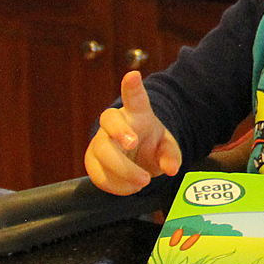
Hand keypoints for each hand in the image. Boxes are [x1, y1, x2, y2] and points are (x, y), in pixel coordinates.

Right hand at [84, 70, 182, 194]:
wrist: (135, 157)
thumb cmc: (150, 145)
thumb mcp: (167, 148)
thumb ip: (171, 156)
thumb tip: (171, 169)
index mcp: (138, 113)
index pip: (134, 97)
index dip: (132, 87)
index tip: (133, 76)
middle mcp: (116, 123)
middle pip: (109, 120)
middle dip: (119, 130)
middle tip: (133, 142)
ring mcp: (100, 141)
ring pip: (102, 151)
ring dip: (122, 169)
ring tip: (143, 181)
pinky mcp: (92, 160)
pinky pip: (98, 174)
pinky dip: (116, 184)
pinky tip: (131, 188)